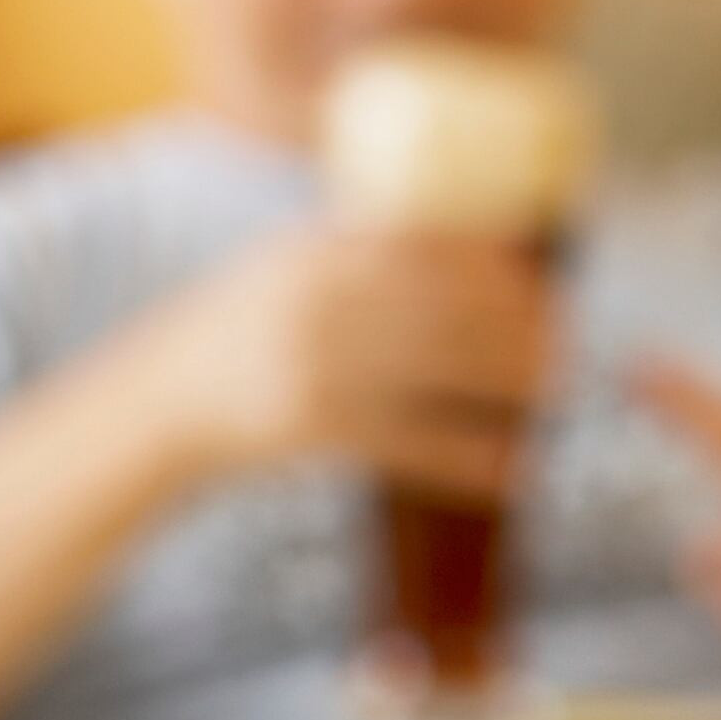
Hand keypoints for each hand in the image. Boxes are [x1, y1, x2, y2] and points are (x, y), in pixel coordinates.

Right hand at [132, 226, 557, 499]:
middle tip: (564, 352)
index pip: (434, 252)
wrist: (156, 403)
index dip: (502, 273)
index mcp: (317, 255)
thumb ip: (366, 250)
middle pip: (448, 312)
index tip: (547, 292)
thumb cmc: (240, 332)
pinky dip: (471, 459)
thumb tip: (477, 249)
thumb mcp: (289, 268)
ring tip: (550, 399)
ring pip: (440, 374)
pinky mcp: (312, 430)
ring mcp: (313, 367)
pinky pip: (413, 443)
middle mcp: (317, 304)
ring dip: (509, 390)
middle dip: (520, 334)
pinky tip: (511, 470)